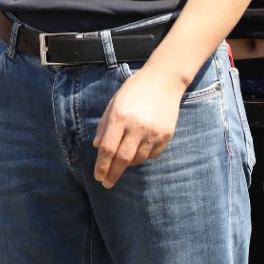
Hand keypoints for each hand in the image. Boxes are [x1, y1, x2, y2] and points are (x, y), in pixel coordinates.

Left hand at [92, 65, 186, 187]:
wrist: (164, 80)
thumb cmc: (134, 89)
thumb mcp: (114, 102)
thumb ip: (104, 124)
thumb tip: (97, 147)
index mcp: (120, 117)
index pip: (108, 149)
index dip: (101, 166)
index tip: (98, 176)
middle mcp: (137, 127)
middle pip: (122, 159)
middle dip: (112, 174)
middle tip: (107, 183)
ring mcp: (153, 132)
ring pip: (138, 159)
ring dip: (128, 165)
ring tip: (122, 163)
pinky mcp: (166, 135)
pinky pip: (152, 155)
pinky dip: (143, 157)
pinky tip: (138, 151)